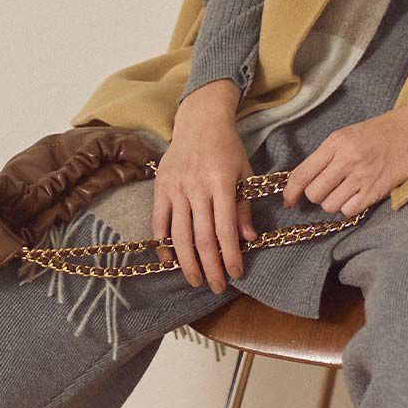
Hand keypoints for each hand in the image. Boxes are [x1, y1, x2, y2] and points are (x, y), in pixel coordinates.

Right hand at [155, 83, 258, 293]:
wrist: (199, 121)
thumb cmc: (227, 149)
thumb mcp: (245, 173)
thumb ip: (244, 207)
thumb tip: (248, 239)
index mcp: (222, 182)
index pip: (225, 228)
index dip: (230, 255)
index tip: (235, 273)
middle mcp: (197, 186)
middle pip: (202, 236)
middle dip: (210, 266)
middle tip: (216, 286)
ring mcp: (176, 188)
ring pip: (179, 233)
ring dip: (187, 262)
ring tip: (196, 280)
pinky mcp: (160, 188)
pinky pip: (159, 222)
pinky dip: (163, 244)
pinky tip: (169, 261)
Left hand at [279, 97, 407, 215]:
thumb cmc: (379, 134)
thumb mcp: (347, 136)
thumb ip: (325, 156)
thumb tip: (302, 181)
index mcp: (335, 143)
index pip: (302, 174)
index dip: (290, 192)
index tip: (289, 200)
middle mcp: (346, 159)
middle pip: (314, 194)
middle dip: (316, 196)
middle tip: (328, 189)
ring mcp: (362, 176)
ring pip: (330, 205)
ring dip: (333, 202)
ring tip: (346, 190)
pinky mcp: (376, 190)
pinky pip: (348, 211)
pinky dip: (349, 208)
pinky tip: (357, 196)